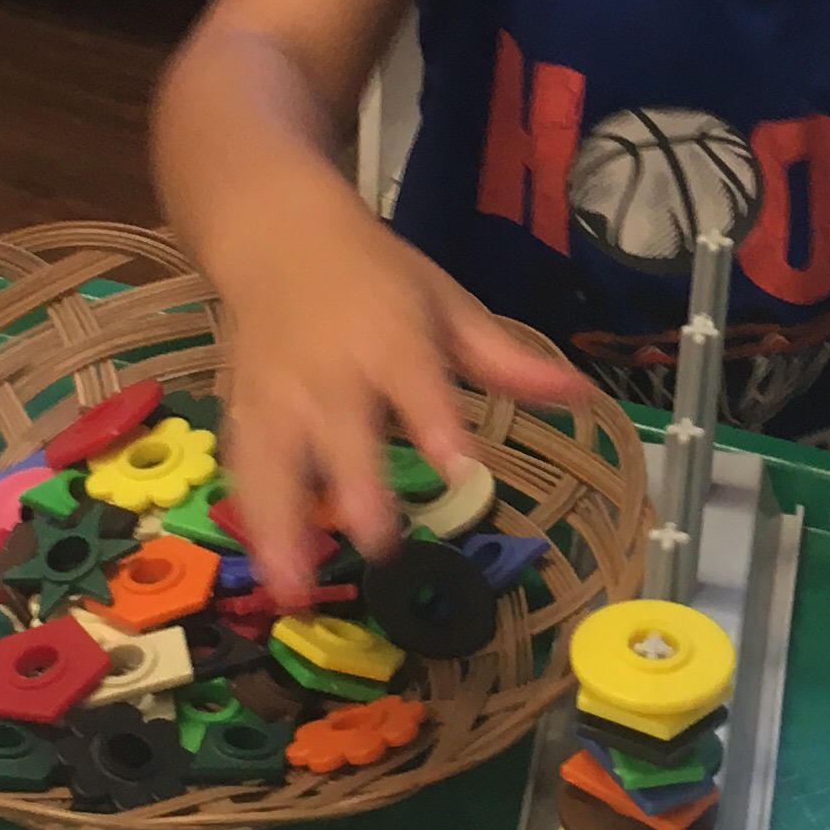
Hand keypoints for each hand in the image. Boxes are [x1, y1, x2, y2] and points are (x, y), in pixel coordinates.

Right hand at [203, 204, 585, 590]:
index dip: (435, 424)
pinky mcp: (244, 416)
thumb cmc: (375, 278)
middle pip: (340, 431)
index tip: (459, 467)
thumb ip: (506, 359)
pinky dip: (252, 522)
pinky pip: (244, 472)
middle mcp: (330, 372)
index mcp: (390, 337)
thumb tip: (585, 394)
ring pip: (275, 464)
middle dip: (356, 485)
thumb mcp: (445, 303)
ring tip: (294, 591)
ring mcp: (279, 397)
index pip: (415, 382)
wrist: (277, 238)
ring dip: (283, 528)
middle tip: (378, 542)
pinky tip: (270, 575)